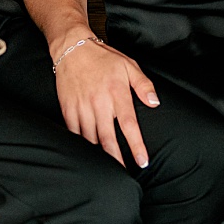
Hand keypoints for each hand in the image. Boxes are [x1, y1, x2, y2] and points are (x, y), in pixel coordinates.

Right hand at [53, 38, 158, 168]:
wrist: (72, 48)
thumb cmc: (103, 57)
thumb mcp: (128, 65)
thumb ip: (143, 85)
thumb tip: (155, 103)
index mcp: (116, 93)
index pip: (129, 124)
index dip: (136, 145)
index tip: (143, 161)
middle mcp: (99, 102)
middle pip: (108, 138)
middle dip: (117, 159)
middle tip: (124, 175)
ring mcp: (82, 107)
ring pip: (90, 139)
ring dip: (99, 156)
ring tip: (108, 170)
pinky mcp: (68, 109)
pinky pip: (73, 133)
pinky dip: (80, 146)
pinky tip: (87, 156)